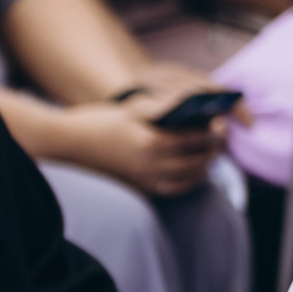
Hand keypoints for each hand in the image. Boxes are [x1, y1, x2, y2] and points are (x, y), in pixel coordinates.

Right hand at [49, 95, 224, 196]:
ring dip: (206, 163)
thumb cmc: (102, 121)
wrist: (71, 144)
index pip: (199, 138)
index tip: (221, 121)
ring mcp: (147, 179)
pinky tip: (194, 170)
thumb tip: (197, 102)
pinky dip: (191, 181)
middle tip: (219, 135)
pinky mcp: (142, 188)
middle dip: (215, 147)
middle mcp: (152, 165)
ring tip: (209, 150)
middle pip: (200, 159)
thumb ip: (168, 105)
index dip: (215, 129)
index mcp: (153, 142)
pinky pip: (176, 189)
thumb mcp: (135, 107)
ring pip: (192, 176)